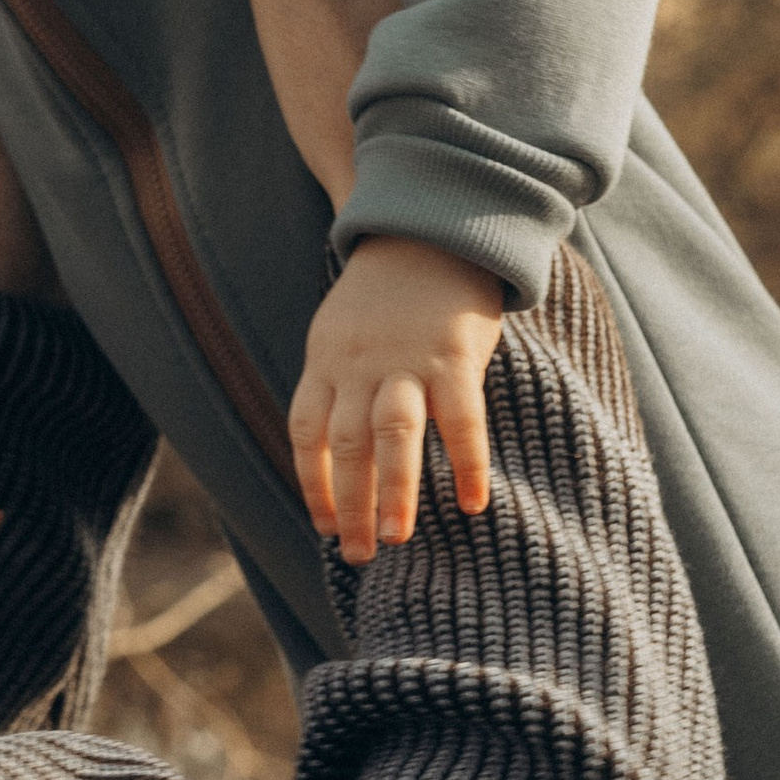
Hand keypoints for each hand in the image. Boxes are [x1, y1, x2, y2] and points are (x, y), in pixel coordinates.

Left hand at [293, 237, 506, 561]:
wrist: (433, 226)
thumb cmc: (390, 292)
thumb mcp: (343, 329)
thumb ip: (341, 380)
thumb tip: (344, 449)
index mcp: (326, 360)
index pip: (306, 432)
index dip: (313, 483)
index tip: (325, 525)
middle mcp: (359, 364)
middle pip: (345, 445)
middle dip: (350, 505)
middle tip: (359, 553)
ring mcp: (407, 360)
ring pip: (392, 437)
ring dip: (393, 493)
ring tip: (397, 538)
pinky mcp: (454, 354)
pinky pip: (460, 420)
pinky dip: (467, 464)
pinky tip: (473, 503)